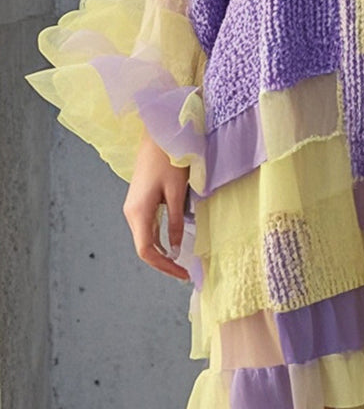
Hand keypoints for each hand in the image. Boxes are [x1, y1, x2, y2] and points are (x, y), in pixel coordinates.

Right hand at [122, 129, 190, 280]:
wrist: (158, 135)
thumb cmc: (169, 159)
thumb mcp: (177, 192)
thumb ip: (176, 221)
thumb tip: (176, 248)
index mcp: (138, 212)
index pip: (146, 251)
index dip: (164, 266)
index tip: (183, 274)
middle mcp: (131, 213)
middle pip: (144, 248)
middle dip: (164, 262)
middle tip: (185, 272)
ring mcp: (133, 207)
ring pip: (145, 238)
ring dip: (162, 252)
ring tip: (182, 262)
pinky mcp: (140, 201)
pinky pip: (148, 227)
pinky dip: (160, 239)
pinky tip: (174, 243)